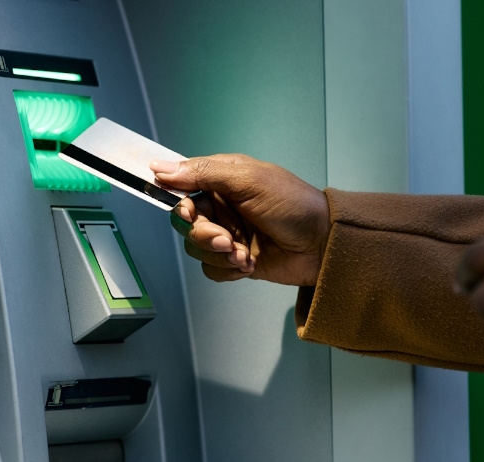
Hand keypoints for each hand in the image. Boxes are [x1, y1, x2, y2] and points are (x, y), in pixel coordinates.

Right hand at [151, 154, 329, 285]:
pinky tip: (249, 264)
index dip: (178, 200)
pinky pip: (211, 269)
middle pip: (185, 222)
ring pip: (195, 248)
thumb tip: (161, 169)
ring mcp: (228, 234)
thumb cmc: (293, 205)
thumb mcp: (249, 180)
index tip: (188, 211)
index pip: (182, 187)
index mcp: (222, 180)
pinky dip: (227, 270)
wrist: (323, 244)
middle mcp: (221, 207)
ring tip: (244, 254)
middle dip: (203, 234)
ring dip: (219, 254)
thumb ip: (204, 173)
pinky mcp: (235, 260)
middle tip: (226, 240)